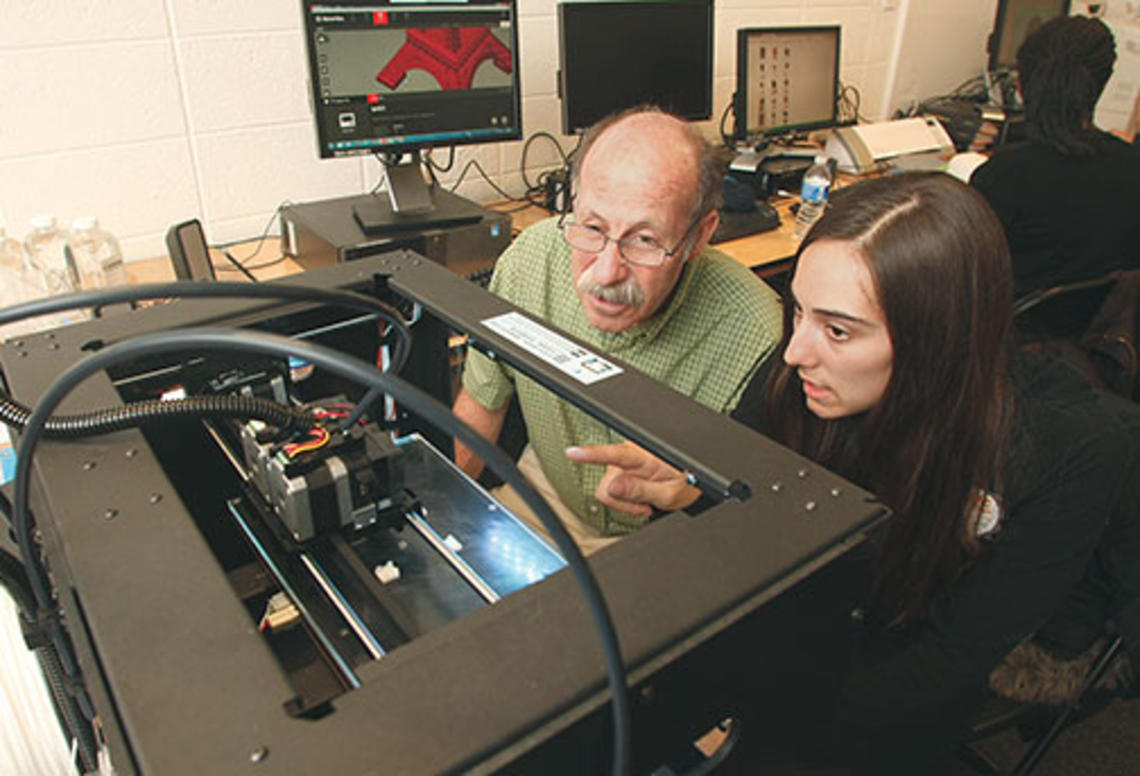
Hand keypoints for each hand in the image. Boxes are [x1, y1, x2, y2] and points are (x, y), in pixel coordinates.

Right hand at [565, 442, 700, 516]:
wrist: (695, 482)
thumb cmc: (689, 482)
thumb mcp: (668, 492)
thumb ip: (639, 490)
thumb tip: (613, 488)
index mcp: (643, 454)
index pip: (612, 454)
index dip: (589, 454)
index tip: (572, 452)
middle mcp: (632, 454)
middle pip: (606, 484)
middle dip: (622, 501)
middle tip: (644, 506)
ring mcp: (627, 463)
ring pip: (608, 489)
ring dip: (626, 501)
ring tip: (647, 501)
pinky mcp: (626, 470)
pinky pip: (614, 489)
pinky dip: (628, 498)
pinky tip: (643, 498)